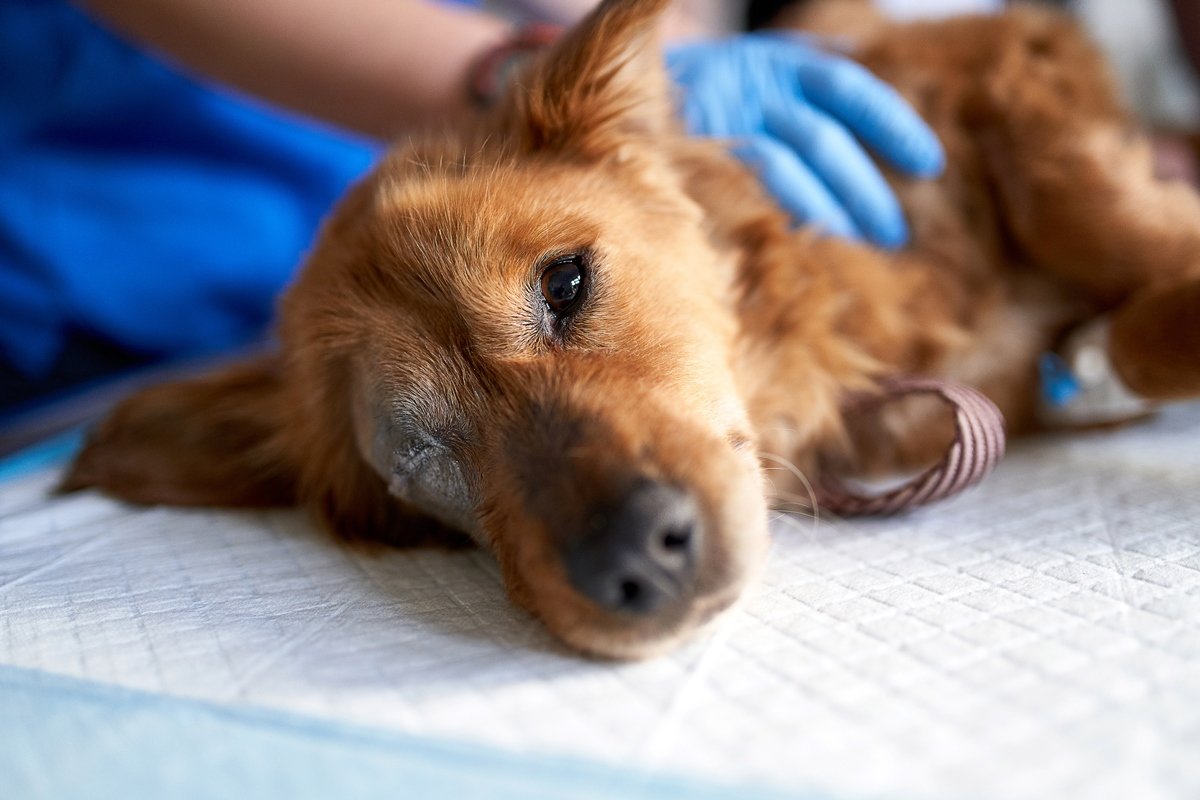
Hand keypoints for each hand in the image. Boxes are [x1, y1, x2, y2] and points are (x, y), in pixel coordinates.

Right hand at [667, 35, 944, 247]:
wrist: (589, 106)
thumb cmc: (687, 110)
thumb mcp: (745, 94)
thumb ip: (795, 114)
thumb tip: (863, 149)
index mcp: (769, 61)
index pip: (844, 87)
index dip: (891, 123)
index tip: (929, 163)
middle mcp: (743, 81)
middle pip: (818, 139)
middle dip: (861, 189)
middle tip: (893, 235)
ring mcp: (708, 118)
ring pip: (780, 167)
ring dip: (824, 210)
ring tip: (855, 248)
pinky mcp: (682, 150)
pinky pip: (740, 187)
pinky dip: (775, 216)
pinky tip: (800, 247)